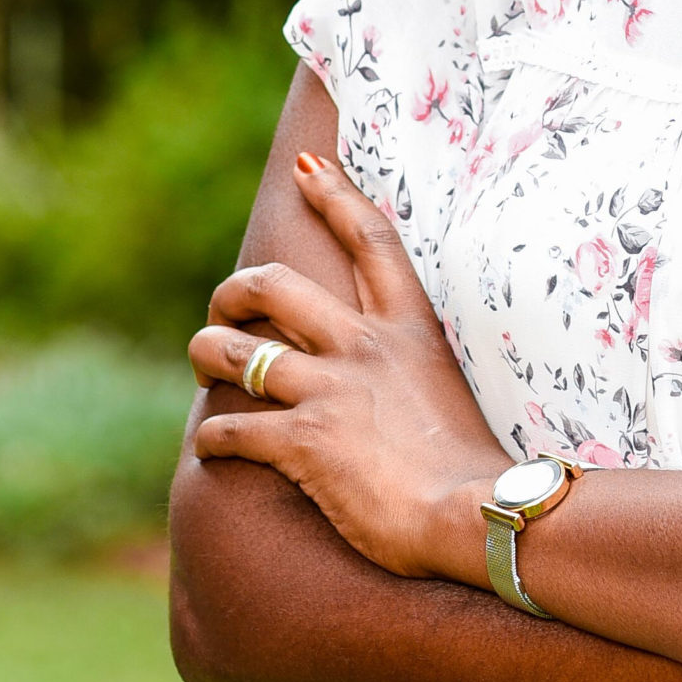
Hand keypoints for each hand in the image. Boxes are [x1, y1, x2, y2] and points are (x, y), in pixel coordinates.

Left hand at [188, 150, 512, 583]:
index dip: (336, 195)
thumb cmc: (477, 471)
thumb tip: (393, 387)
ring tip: (203, 366)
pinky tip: (213, 448)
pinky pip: (231, 429)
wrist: (478, 515)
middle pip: (273, 285)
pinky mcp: (302, 442)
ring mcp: (329, 391)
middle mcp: (362, 346)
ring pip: (233, 354)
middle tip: (225, 308)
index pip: (370, 239)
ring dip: (207, 355)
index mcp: (408, 327)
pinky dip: (214, 439)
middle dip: (233, 291)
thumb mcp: (450, 392)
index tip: (309, 166)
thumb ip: (414, 374)